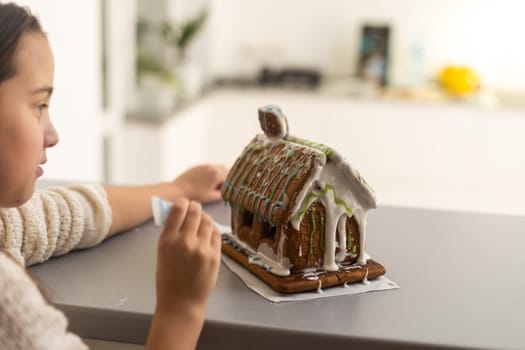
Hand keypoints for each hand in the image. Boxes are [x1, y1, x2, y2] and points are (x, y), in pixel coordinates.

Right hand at [155, 198, 220, 315]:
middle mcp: (185, 242)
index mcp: (167, 240)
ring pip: (208, 221)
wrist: (181, 302)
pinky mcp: (215, 256)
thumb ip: (171, 233)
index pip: (178, 209)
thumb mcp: (162, 253)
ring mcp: (202, 249)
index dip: (182, 203)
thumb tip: (180, 212)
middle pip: (195, 211)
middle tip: (194, 209)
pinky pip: (216, 234)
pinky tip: (208, 232)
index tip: (184, 204)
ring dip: (205, 218)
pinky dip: (212, 230)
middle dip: (195, 208)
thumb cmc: (168, 278)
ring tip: (201, 221)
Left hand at [172, 164, 227, 202]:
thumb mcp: (213, 196)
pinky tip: (205, 183)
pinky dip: (211, 174)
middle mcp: (212, 166)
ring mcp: (204, 165)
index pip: (232, 176)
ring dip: (219, 175)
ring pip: (217, 168)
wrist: (178, 190)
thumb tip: (230, 191)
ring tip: (213, 186)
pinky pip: (209, 168)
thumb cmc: (195, 195)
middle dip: (227, 178)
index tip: (230, 189)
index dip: (232, 183)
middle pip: (226, 170)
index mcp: (217, 173)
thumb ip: (224, 193)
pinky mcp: (198, 167)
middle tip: (223, 188)